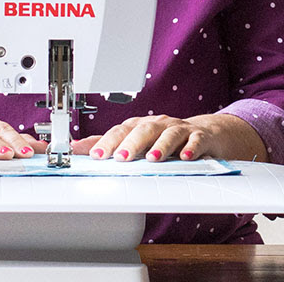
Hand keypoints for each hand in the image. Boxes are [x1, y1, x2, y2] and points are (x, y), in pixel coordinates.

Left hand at [72, 114, 267, 162]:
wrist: (207, 134)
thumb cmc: (166, 139)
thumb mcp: (137, 142)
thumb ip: (109, 146)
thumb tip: (76, 148)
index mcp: (140, 126)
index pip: (121, 131)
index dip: (108, 142)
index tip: (95, 155)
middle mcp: (158, 124)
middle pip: (143, 129)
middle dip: (130, 143)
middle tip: (119, 158)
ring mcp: (180, 129)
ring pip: (168, 133)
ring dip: (159, 145)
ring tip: (152, 158)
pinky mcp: (201, 136)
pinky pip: (196, 139)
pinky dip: (191, 147)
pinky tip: (185, 157)